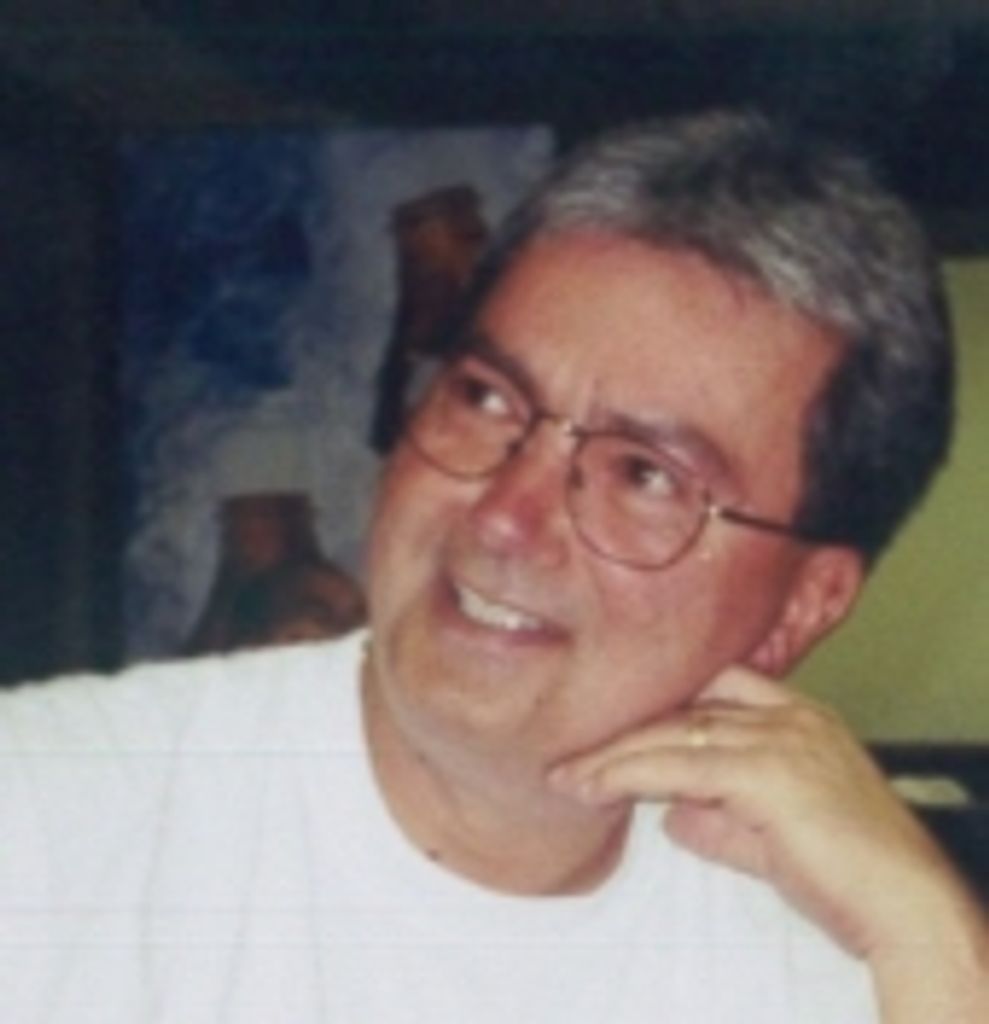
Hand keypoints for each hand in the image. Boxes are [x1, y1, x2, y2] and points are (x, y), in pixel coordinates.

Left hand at [548, 666, 978, 960]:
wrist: (903, 900)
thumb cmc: (848, 873)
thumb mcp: (771, 835)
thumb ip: (719, 818)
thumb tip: (672, 816)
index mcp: (799, 715)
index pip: (714, 691)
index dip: (663, 707)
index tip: (617, 729)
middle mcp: (787, 714)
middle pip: (684, 711)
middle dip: (624, 733)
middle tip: (572, 755)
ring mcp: (777, 736)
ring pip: (672, 734)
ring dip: (612, 756)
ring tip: (567, 775)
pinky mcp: (763, 770)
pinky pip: (676, 766)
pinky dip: (627, 775)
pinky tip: (592, 786)